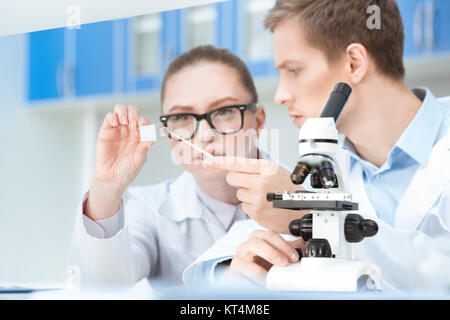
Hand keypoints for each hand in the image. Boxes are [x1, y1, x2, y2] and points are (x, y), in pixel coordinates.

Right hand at [85, 104, 153, 219]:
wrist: (112, 178)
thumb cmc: (127, 170)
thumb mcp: (139, 160)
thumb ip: (144, 148)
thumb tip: (151, 140)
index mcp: (139, 135)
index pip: (143, 121)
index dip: (143, 121)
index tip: (141, 128)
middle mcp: (129, 130)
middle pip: (132, 111)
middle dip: (133, 114)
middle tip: (132, 124)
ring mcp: (117, 130)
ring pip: (120, 110)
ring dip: (123, 112)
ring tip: (124, 122)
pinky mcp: (106, 131)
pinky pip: (109, 117)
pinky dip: (112, 116)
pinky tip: (114, 123)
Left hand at [203, 156, 307, 232]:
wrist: (303, 210)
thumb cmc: (289, 189)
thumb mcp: (275, 171)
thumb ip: (254, 168)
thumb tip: (230, 168)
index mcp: (266, 167)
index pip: (236, 162)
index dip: (218, 162)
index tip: (205, 161)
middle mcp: (261, 181)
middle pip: (232, 178)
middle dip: (238, 181)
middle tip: (253, 184)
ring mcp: (258, 198)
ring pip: (238, 193)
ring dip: (247, 195)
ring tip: (265, 197)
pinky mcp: (256, 212)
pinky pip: (244, 206)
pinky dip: (252, 207)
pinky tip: (266, 206)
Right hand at [227, 230, 304, 284]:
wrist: (246, 280)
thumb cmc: (262, 266)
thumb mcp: (277, 258)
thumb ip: (288, 253)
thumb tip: (304, 252)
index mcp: (259, 239)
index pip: (270, 236)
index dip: (283, 245)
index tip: (294, 257)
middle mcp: (247, 245)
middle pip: (257, 241)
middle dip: (272, 251)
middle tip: (284, 262)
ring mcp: (239, 257)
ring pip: (246, 252)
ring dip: (259, 263)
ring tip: (271, 272)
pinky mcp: (234, 269)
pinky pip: (240, 269)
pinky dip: (252, 274)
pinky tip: (262, 279)